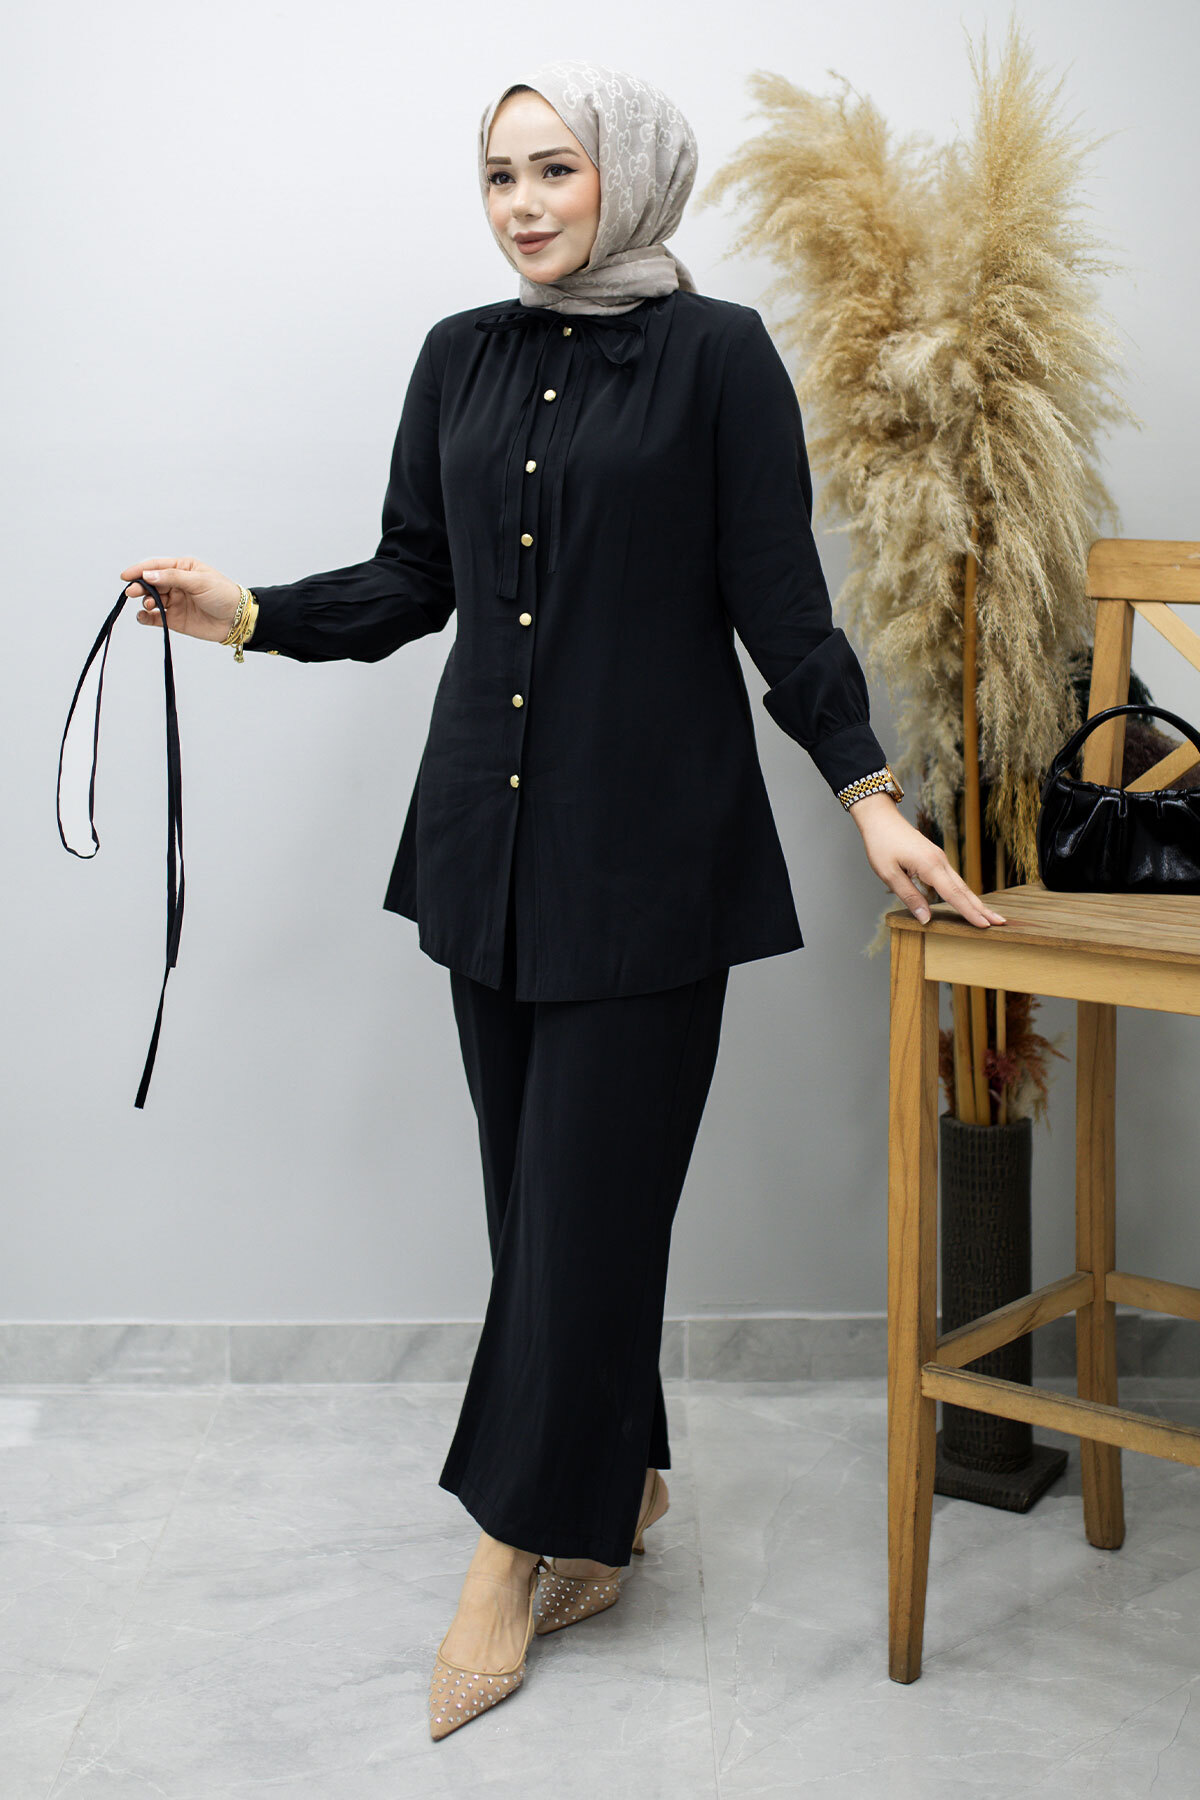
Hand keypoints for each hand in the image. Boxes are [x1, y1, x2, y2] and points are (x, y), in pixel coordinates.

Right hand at [119, 557, 242, 642]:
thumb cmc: (223, 594)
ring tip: (148, 604)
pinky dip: (146, 617)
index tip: (126, 576)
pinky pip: (155, 617)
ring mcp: (174, 601)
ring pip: (151, 599)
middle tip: (132, 592)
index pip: (156, 566)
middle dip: (140, 586)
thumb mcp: (199, 581)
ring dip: (145, 601)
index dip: (139, 570)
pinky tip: (143, 617)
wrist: (237, 619)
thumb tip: (148, 575)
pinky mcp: (175, 619)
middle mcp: (175, 584)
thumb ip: (172, 578)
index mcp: (182, 569)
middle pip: (150, 583)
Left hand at [848, 793, 1007, 928]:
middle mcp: (940, 861)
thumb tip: (925, 919)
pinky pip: (953, 879)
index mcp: (929, 865)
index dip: (969, 912)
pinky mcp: (936, 858)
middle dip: (982, 908)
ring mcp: (940, 858)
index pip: (954, 894)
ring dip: (975, 901)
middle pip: (964, 890)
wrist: (881, 818)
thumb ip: (909, 896)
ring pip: (961, 884)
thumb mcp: (889, 873)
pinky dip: (964, 893)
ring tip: (989, 917)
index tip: (985, 925)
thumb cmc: (881, 844)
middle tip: (1000, 923)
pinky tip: (968, 901)